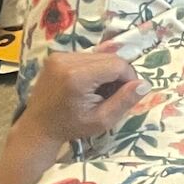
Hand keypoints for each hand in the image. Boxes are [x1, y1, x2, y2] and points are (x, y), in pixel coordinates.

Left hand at [20, 51, 143, 141]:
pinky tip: (88, 85)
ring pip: (100, 56)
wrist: (38, 127)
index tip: (126, 94)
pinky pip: (87, 57)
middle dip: (118, 75)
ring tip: (98, 91)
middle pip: (110, 58)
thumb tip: (145, 84)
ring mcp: (59, 57)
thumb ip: (124, 101)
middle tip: (113, 95)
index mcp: (77, 77)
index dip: (129, 78)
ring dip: (106, 71)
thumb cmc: (71, 126)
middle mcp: (66, 61)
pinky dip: (94, 69)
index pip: (118, 65)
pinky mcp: (56, 57)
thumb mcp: (102, 120)